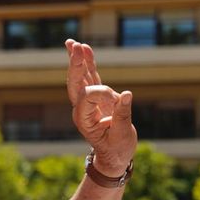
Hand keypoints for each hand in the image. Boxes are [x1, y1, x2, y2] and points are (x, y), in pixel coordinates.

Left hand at [64, 39, 135, 174]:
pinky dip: (88, 63)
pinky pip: (90, 78)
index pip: (89, 95)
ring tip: (72, 42)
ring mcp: (86, 103)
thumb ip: (123, 116)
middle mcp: (81, 109)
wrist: (114, 157)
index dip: (104, 93)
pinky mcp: (95, 98)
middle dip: (75, 64)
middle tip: (74, 46)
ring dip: (77, 59)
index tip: (118, 102)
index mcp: (84, 119)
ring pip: (80, 77)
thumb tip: (127, 94)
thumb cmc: (118, 150)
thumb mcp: (122, 136)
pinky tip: (85, 48)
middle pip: (75, 83)